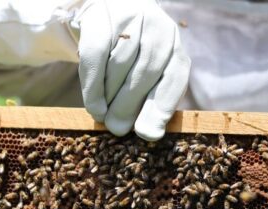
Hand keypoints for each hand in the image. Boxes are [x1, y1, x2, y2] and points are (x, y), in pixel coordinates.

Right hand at [73, 0, 190, 140]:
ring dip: (110, 96)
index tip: (147, 133)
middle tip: (117, 129)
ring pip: (120, 64)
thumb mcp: (147, 73)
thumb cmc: (130, 55)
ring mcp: (130, 17)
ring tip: (103, 116)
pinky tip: (93, 105)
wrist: (107, 13)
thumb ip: (150, 100)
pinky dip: (93, 85)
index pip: (174, 77)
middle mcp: (158, 27)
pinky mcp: (102, 16)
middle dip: (130, 106)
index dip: (161, 107)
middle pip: (146, 72)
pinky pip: (96, 56)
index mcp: (174, 46)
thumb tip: (148, 134)